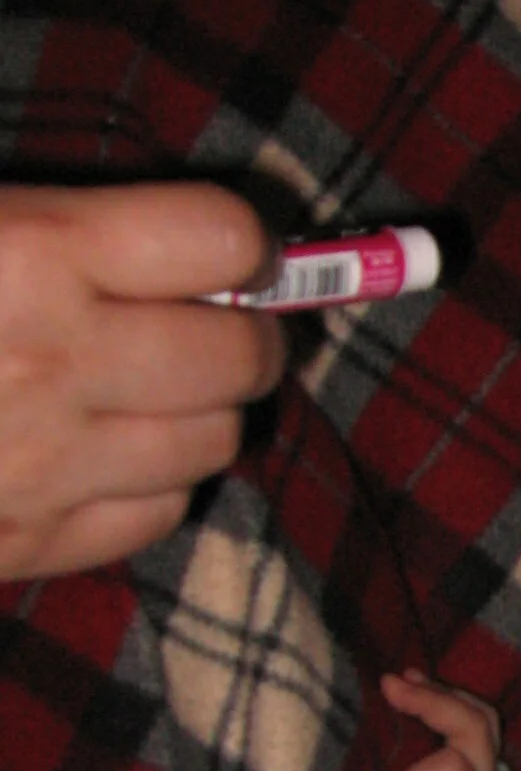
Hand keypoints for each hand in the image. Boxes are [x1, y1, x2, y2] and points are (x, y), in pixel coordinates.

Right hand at [0, 183, 286, 578]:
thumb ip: (70, 226)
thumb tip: (215, 249)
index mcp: (30, 254)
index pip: (222, 238)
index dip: (240, 243)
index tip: (230, 252)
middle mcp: (54, 361)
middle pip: (240, 355)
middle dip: (243, 335)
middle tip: (211, 325)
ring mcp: (45, 465)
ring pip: (215, 442)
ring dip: (202, 413)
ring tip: (148, 391)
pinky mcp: (26, 543)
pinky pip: (159, 514)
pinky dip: (153, 484)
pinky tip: (106, 455)